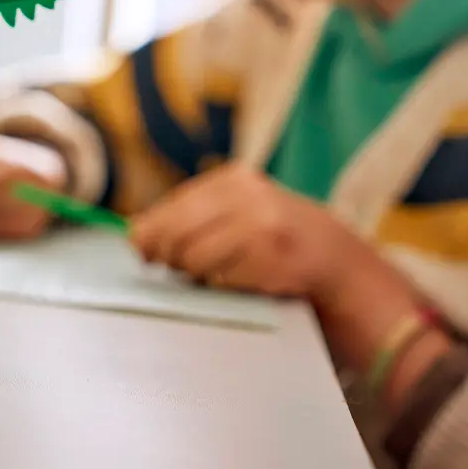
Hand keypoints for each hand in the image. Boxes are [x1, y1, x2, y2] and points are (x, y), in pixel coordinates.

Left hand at [129, 162, 360, 301]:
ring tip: (217, 272)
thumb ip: (188, 217)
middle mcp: (247, 197)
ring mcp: (261, 228)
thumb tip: (134, 237)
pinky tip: (242, 281)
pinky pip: (221, 282)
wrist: (333, 256)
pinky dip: (223, 288)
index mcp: (233, 180)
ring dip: (196, 275)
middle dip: (167, 257)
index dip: (150, 234)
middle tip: (176, 269)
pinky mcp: (271, 261)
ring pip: (194, 260)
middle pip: (175, 233)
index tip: (144, 252)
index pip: (171, 208)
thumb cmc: (270, 235)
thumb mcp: (235, 211)